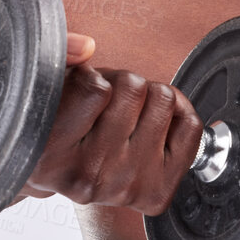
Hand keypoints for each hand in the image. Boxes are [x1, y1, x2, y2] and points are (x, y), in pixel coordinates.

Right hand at [14, 33, 204, 213]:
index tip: (82, 91)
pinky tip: (154, 124)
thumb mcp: (47, 90)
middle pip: (134, 87)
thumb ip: (59, 58)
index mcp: (50, 155)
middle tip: (108, 103)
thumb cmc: (58, 128)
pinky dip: (178, 115)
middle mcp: (87, 177)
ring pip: (164, 99)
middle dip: (121, 84)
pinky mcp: (155, 192)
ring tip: (128, 114)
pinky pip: (191, 127)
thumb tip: (85, 47)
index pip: (96, 88)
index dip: (91, 77)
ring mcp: (124, 187)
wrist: (68, 177)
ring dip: (148, 97)